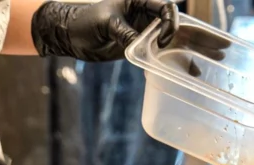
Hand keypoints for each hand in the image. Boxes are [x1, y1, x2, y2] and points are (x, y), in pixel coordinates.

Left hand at [32, 0, 177, 61]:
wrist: (71, 37)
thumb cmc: (85, 22)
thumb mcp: (106, 25)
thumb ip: (125, 33)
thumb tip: (143, 45)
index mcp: (139, 1)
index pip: (166, 7)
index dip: (170, 23)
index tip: (161, 40)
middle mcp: (144, 15)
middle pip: (170, 23)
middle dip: (178, 37)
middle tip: (174, 54)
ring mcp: (141, 31)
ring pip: (166, 38)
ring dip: (174, 50)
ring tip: (182, 66)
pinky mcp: (137, 46)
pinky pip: (154, 51)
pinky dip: (161, 59)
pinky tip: (167, 68)